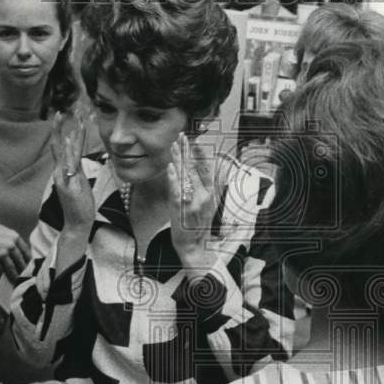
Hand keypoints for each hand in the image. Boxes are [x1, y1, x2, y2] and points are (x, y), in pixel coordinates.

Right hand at [0, 216, 29, 283]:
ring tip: (18, 281)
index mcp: (14, 236)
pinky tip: (6, 278)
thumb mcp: (3, 230)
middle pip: (21, 261)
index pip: (26, 251)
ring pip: (12, 268)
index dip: (29, 260)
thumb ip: (12, 240)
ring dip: (15, 276)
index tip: (30, 265)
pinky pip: (1, 270)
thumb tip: (18, 251)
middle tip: (27, 276)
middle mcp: (10, 245)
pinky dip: (4, 275)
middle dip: (24, 270)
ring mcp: (2, 253)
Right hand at [49, 112, 95, 235]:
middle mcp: (60, 172)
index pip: (63, 146)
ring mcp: (62, 178)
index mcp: (64, 170)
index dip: (64, 130)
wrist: (77, 224)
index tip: (65, 115)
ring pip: (62, 152)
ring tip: (63, 118)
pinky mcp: (67, 185)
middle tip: (58, 111)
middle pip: (57, 145)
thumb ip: (76, 168)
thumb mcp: (80, 182)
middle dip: (58, 128)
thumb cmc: (80, 204)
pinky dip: (66, 152)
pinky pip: (67, 166)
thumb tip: (78, 158)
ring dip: (63, 133)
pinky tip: (66, 140)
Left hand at [167, 132, 218, 270]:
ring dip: (178, 159)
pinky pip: (176, 191)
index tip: (196, 142)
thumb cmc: (198, 226)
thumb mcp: (209, 206)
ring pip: (184, 176)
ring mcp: (192, 203)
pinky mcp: (181, 209)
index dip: (201, 155)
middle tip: (182, 137)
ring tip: (174, 146)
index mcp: (211, 194)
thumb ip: (209, 189)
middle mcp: (203, 197)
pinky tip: (170, 168)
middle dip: (187, 151)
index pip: (207, 170)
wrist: (194, 246)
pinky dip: (173, 179)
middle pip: (194, 169)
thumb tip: (212, 172)